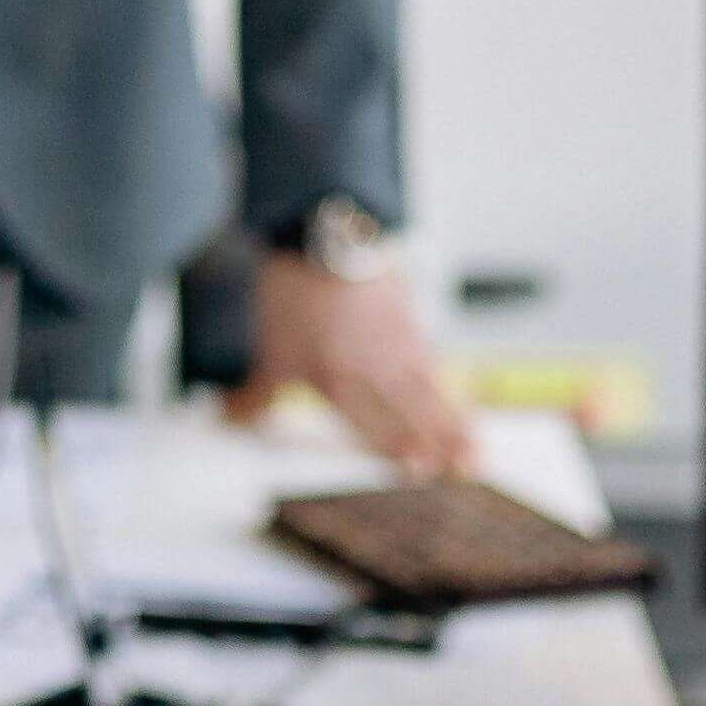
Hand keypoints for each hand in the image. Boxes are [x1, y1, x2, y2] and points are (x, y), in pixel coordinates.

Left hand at [232, 249, 475, 476]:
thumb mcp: (270, 351)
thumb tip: (230, 417)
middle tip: (473, 466)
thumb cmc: (294, 294)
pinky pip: (431, 357)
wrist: (320, 234)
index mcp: (339, 382)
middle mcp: (375, 369)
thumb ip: (257, 394)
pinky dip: (444, 380)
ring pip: (432, 389)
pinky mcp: (408, 316)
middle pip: (417, 413)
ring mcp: (397, 342)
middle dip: (446, 443)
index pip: (377, 427)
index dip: (402, 450)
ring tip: (476, 443)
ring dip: (455, 419)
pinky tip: (452, 391)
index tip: (425, 471)